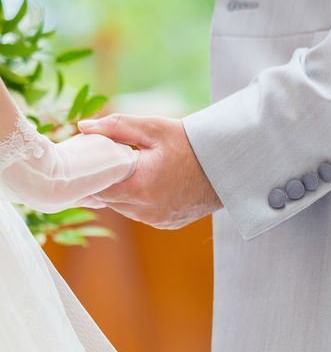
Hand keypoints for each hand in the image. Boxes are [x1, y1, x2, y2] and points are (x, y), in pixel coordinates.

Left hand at [77, 114, 222, 228]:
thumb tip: (83, 128)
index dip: (89, 176)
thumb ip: (116, 127)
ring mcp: (158, 220)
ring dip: (123, 193)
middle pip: (109, 200)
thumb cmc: (190, 145)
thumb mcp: (153, 129)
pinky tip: (149, 185)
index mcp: (140, 187)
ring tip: (131, 172)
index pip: (97, 189)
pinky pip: (142, 214)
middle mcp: (147, 210)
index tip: (85, 163)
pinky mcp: (168, 224)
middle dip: (106, 183)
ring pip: (125, 209)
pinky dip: (140, 202)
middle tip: (107, 163)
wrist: (226, 168)